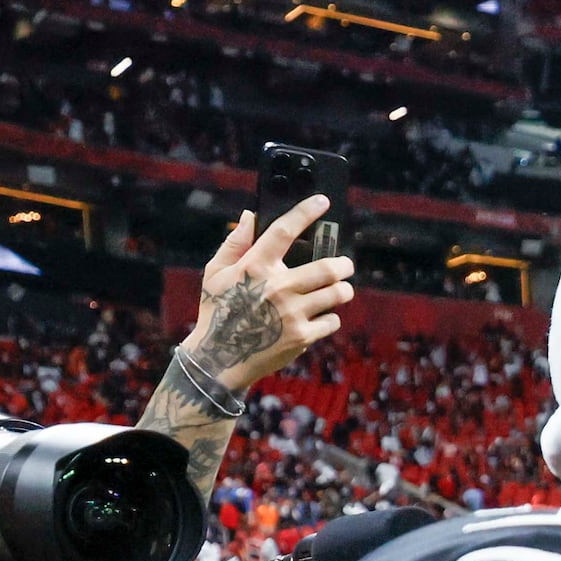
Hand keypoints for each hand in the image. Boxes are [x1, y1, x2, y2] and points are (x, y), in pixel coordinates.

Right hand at [178, 196, 356, 394]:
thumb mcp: (215, 273)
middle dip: (344, 265)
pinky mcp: (302, 336)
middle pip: (328, 268)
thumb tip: (249, 216)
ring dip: (343, 290)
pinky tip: (319, 317)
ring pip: (337, 294)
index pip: (284, 231)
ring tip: (340, 289)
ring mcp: (292, 313)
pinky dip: (330, 318)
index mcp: (255, 267)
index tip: (322, 201)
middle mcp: (277, 287)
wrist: (219, 358)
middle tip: (345, 265)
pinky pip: (332, 320)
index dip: (305, 212)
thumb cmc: (218, 311)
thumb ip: (234, 243)